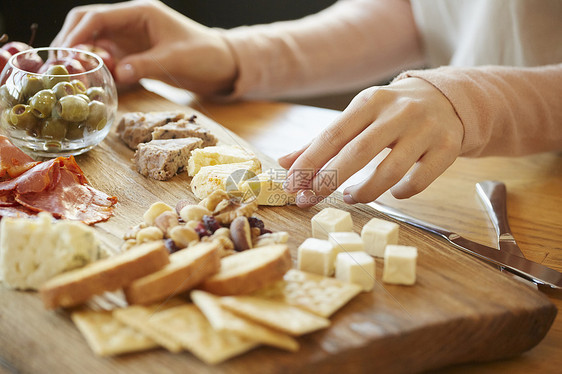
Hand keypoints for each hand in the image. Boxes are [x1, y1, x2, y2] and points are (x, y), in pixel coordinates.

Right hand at [51, 0, 236, 94]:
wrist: (222, 66)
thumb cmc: (205, 55)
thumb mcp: (176, 59)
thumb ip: (146, 64)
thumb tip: (117, 73)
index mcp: (140, 12)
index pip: (97, 17)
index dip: (77, 34)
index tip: (63, 55)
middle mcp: (130, 23)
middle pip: (88, 25)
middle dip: (70, 42)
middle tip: (57, 67)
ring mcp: (130, 39)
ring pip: (95, 43)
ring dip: (82, 58)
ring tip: (71, 78)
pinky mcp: (134, 56)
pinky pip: (108, 60)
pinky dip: (98, 69)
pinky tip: (92, 83)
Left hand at [279, 77, 463, 207]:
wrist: (447, 99)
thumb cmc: (391, 112)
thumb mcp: (358, 116)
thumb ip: (322, 141)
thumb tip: (284, 163)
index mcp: (370, 101)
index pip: (333, 134)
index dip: (309, 162)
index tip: (292, 184)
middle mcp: (399, 112)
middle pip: (358, 152)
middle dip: (330, 180)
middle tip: (311, 198)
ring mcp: (425, 129)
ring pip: (390, 171)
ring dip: (365, 191)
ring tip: (352, 196)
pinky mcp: (447, 147)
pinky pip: (419, 180)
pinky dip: (401, 192)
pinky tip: (392, 193)